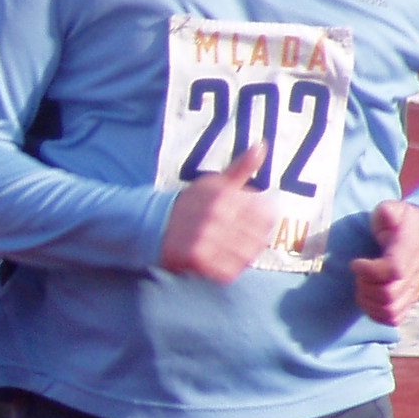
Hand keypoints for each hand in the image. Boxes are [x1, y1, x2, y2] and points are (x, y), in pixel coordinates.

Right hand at [160, 144, 276, 282]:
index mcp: (223, 194)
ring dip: (240, 260)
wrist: (152, 224)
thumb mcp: (215, 183)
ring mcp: (204, 235)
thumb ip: (241, 167)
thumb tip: (262, 145)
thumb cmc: (191, 204)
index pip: (266, 216)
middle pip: (257, 239)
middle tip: (236, 244)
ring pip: (244, 257)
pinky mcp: (194, 256)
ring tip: (227, 254)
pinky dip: (226, 272)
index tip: (250, 227)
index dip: (264, 225)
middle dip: (252, 244)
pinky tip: (217, 264)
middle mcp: (215, 213)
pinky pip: (226, 272)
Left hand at [350, 200, 418, 324]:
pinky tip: (367, 296)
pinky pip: (392, 318)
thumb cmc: (403, 221)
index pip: (393, 271)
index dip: (370, 271)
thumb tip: (385, 215)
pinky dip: (375, 313)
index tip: (356, 263)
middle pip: (387, 295)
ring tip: (362, 284)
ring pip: (389, 310)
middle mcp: (415, 274)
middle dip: (364, 285)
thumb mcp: (396, 209)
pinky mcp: (409, 300)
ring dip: (367, 300)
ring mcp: (413, 290)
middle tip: (359, 272)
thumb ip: (389, 212)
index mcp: (409, 251)